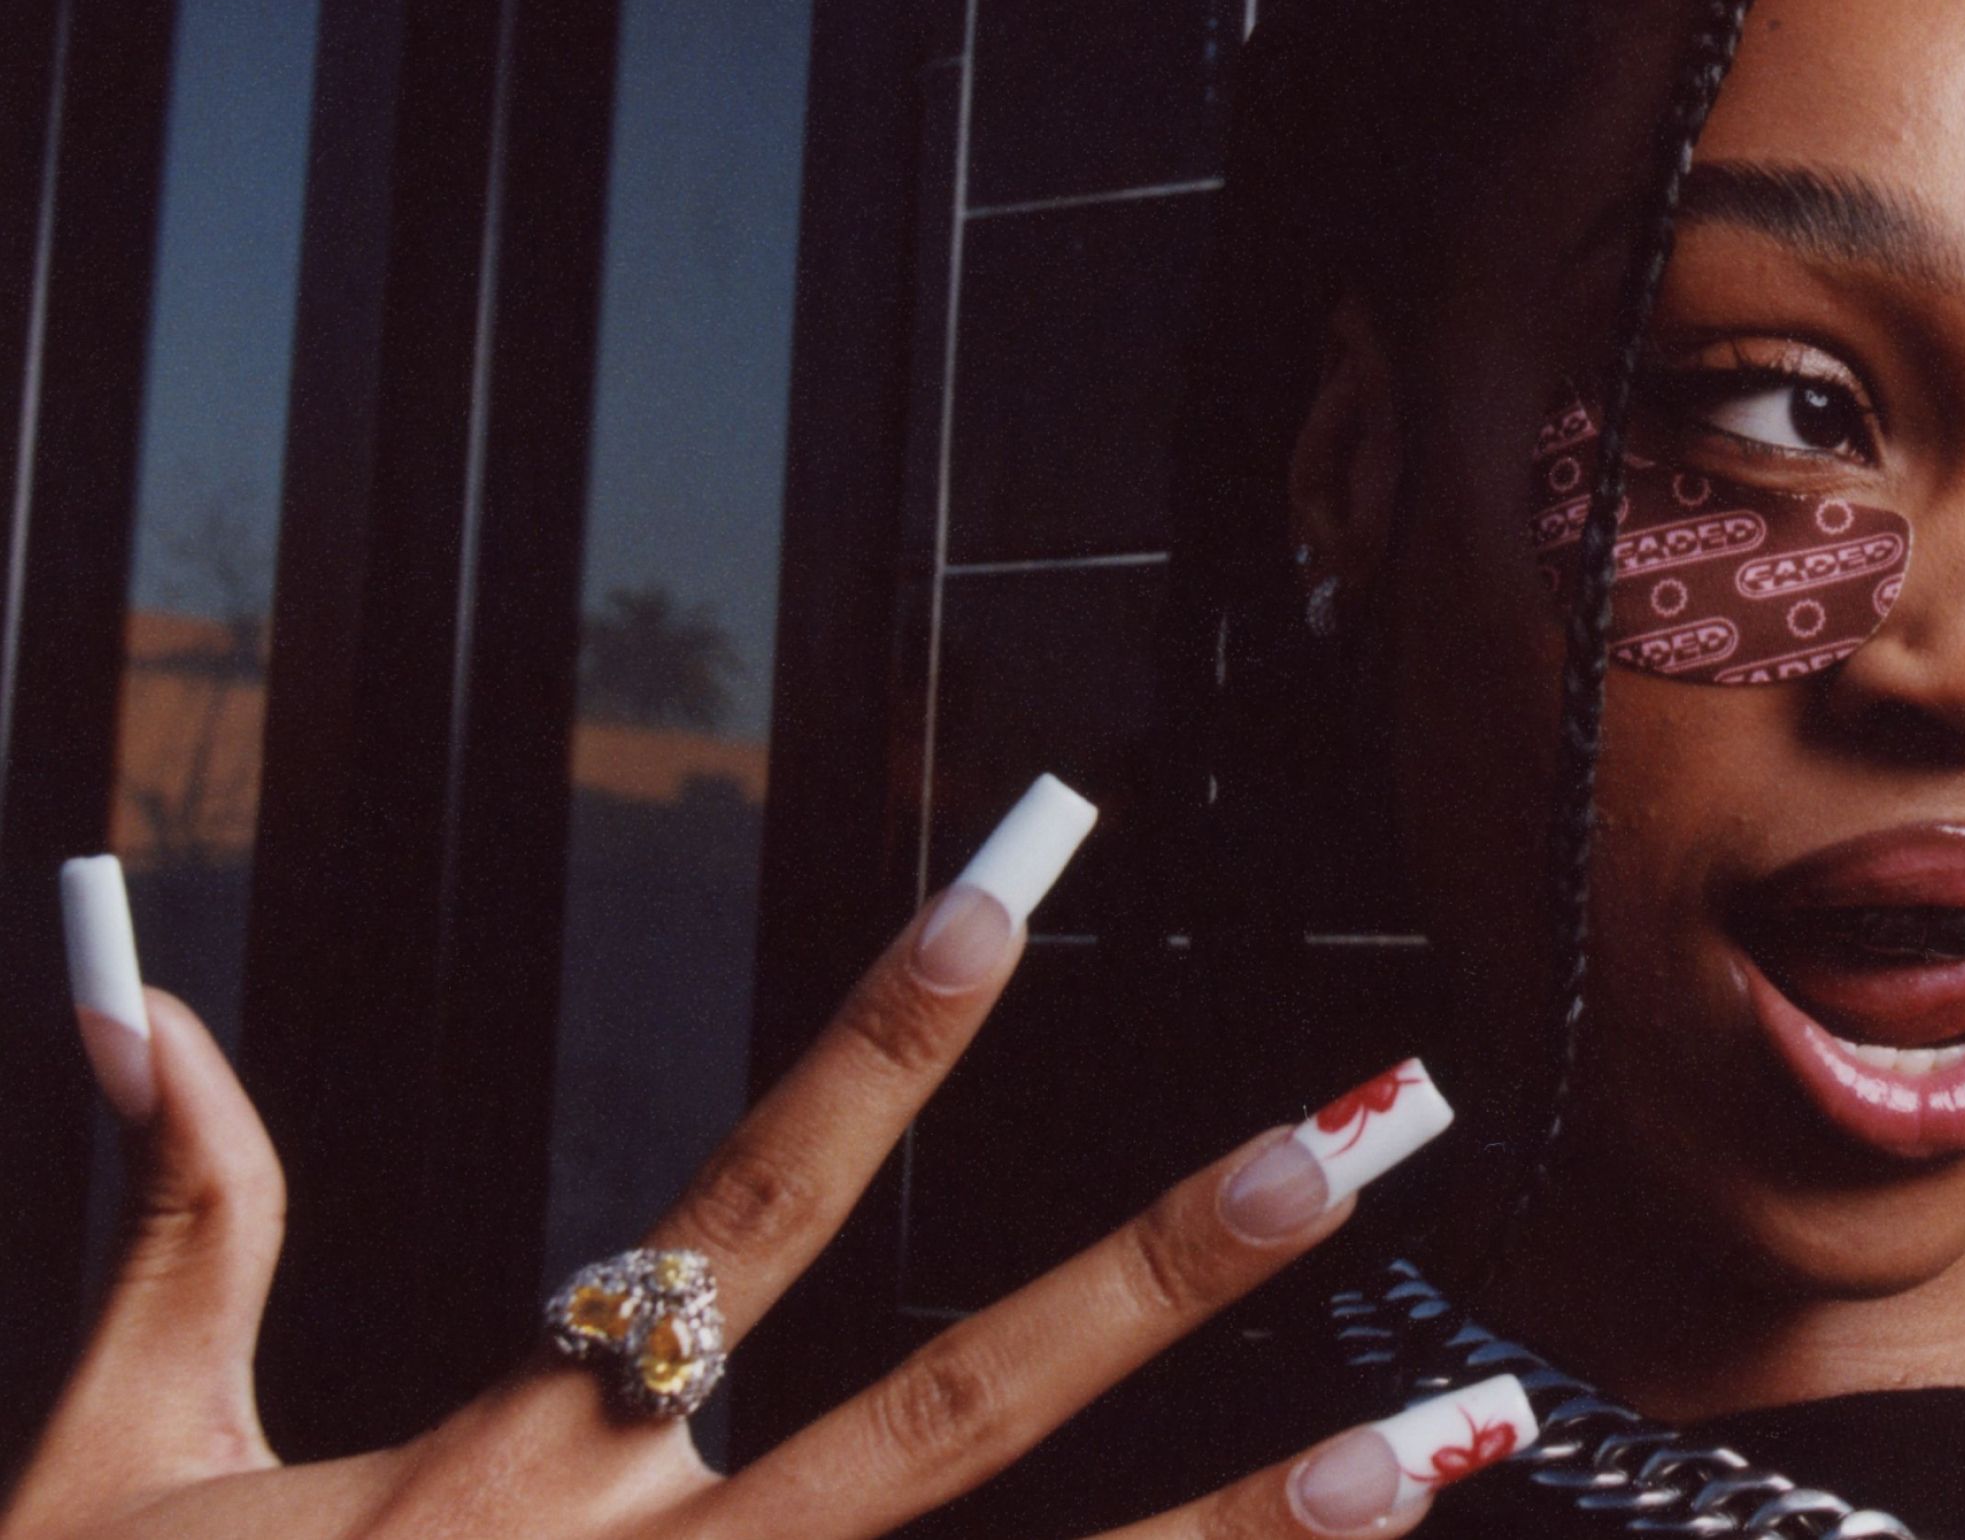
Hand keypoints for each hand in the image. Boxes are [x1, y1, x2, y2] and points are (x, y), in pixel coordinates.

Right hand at [10, 805, 1507, 1539]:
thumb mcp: (107, 1472)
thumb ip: (184, 1230)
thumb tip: (145, 1004)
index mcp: (511, 1473)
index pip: (746, 1203)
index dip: (889, 1035)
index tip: (1023, 881)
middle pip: (961, 1407)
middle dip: (1170, 1267)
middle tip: (1362, 1132)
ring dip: (1241, 1534)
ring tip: (1439, 1441)